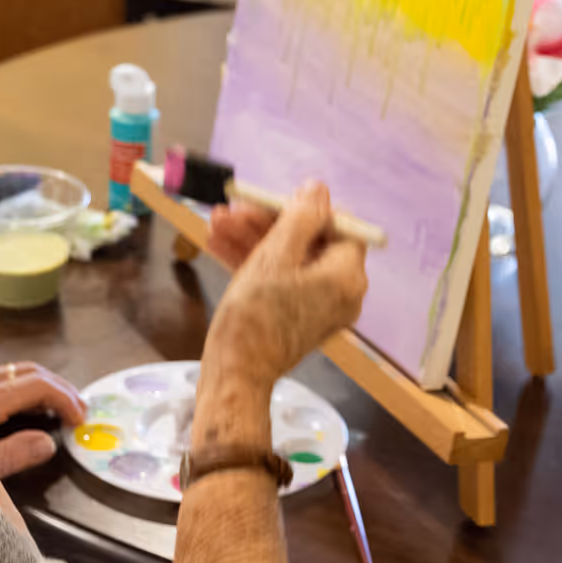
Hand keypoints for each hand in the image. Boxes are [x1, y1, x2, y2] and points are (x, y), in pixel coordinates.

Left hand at [0, 362, 85, 475]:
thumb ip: (12, 455)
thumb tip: (49, 442)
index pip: (35, 385)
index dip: (64, 398)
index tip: (80, 418)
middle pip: (26, 370)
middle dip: (58, 387)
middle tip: (78, 410)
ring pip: (8, 371)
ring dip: (36, 385)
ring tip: (56, 410)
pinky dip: (14, 387)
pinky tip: (21, 409)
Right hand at [206, 182, 367, 386]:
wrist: (235, 373)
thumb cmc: (255, 313)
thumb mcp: (274, 256)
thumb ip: (300, 218)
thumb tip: (318, 189)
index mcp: (346, 276)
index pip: (339, 226)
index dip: (307, 209)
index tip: (270, 202)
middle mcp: (343, 292)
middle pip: (310, 242)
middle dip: (267, 222)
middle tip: (232, 209)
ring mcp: (320, 307)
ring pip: (290, 260)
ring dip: (253, 239)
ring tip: (215, 222)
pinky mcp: (297, 317)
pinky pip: (282, 280)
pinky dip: (255, 263)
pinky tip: (218, 244)